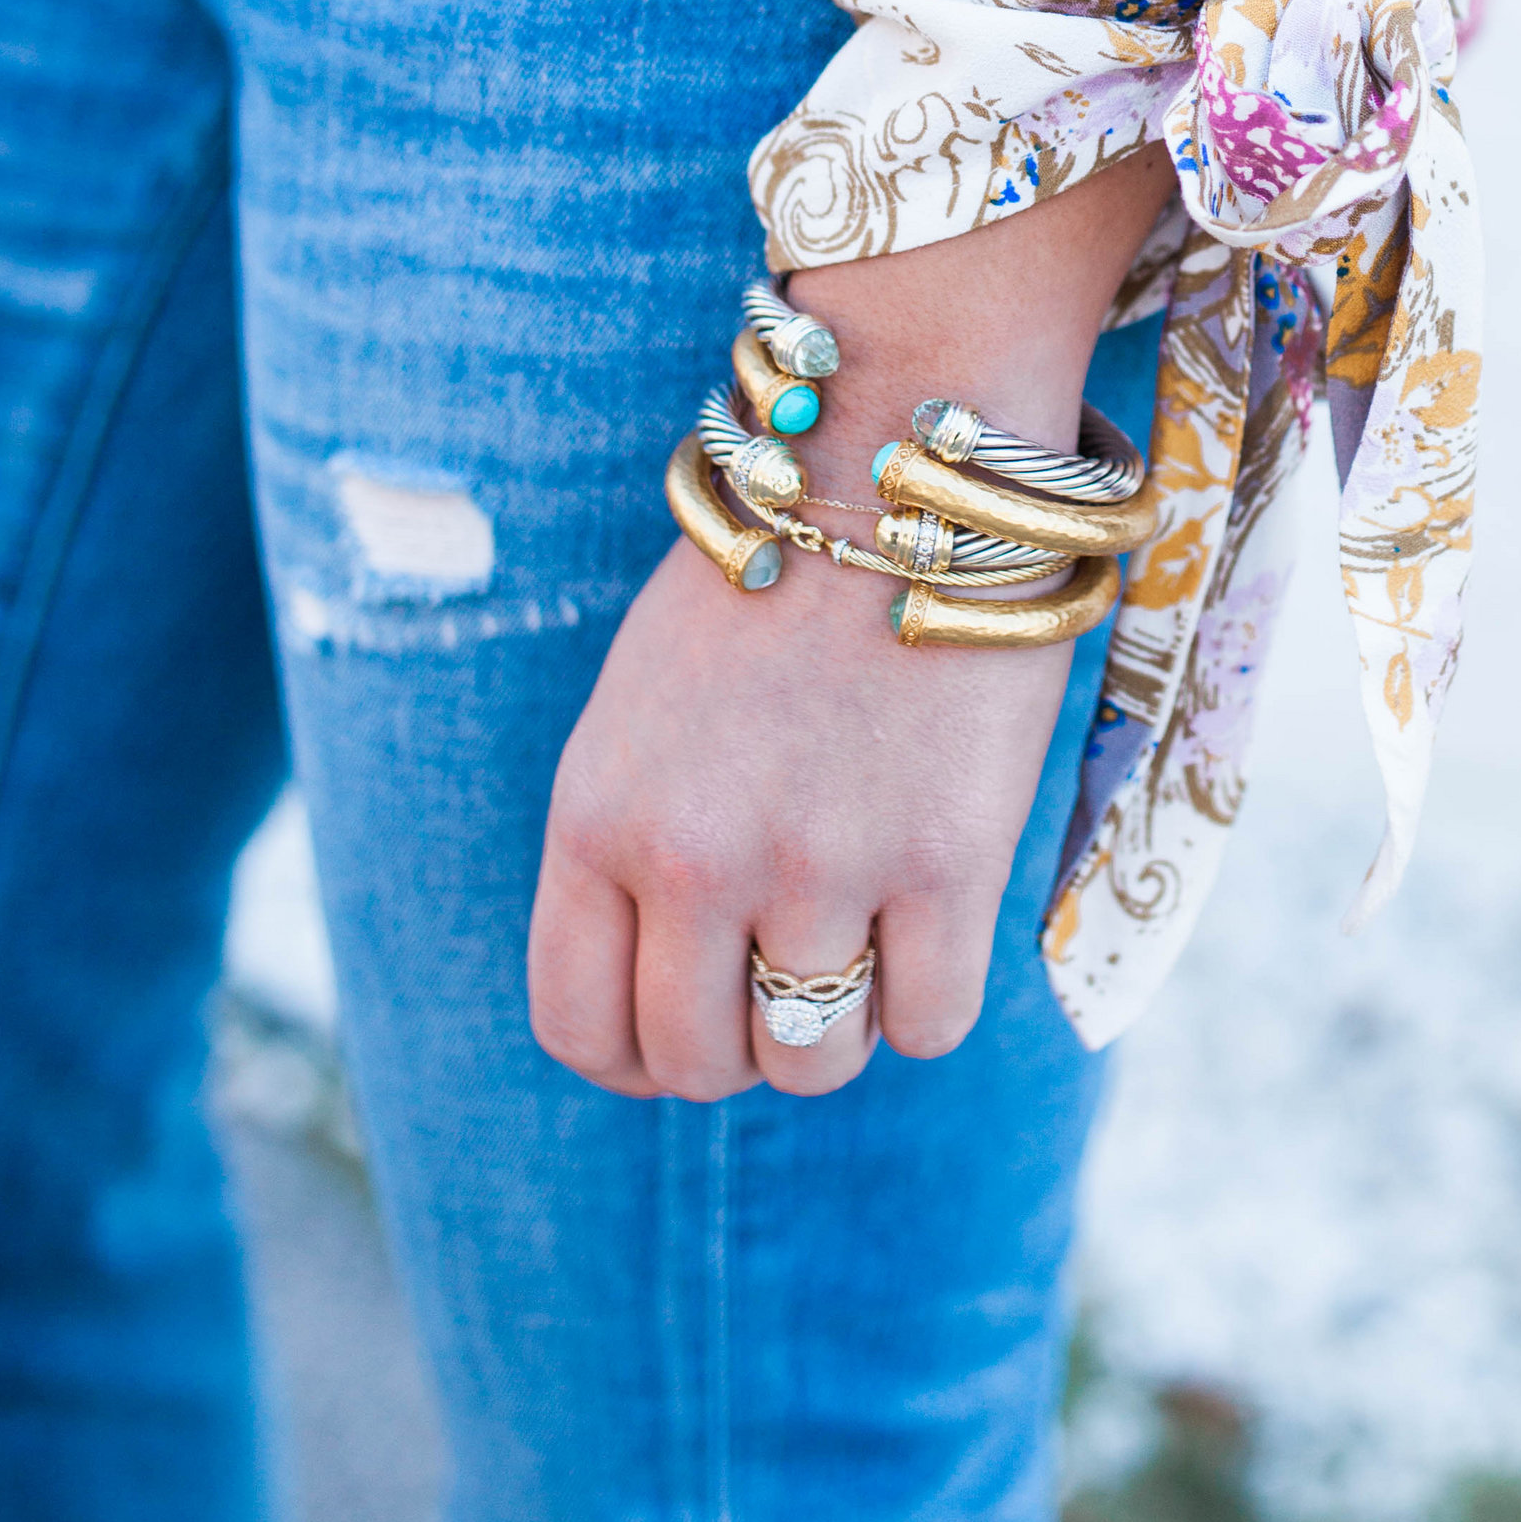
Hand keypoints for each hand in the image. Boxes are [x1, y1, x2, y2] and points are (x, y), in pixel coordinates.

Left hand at [526, 145, 1175, 1101]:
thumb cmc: (777, 571)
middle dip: (742, 1043)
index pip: (576, 1026)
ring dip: (840, 1024)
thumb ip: (635, 839)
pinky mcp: (943, 861)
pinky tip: (934, 918)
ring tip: (865, 936)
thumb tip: (678, 978)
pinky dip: (930, 997)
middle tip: (786, 970)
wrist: (901, 458)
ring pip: (814, 1060)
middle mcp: (690, 856)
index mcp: (594, 813)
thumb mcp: (642, 705)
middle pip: (697, 1063)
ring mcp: (817, 865)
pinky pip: (928, 1024)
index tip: (685, 1020)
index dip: (634, 1053)